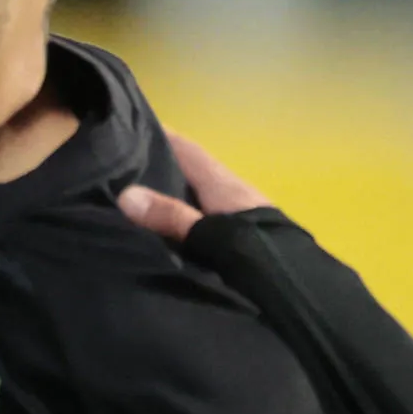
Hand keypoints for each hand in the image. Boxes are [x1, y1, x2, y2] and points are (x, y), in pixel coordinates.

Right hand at [115, 130, 271, 247]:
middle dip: (158, 166)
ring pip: (196, 194)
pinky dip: (182, 215)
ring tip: (132, 199)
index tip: (128, 127)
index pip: (186, 148)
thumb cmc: (254, 250)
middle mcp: (230, 191)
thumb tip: (126, 195)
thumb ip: (170, 216)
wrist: (294, 285)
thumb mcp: (209, 234)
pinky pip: (202, 215)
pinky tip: (165, 230)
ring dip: (170, 193)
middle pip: (189, 170)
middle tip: (118, 168)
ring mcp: (237, 214)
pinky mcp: (241, 236)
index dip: (160, 134)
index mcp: (222, 182)